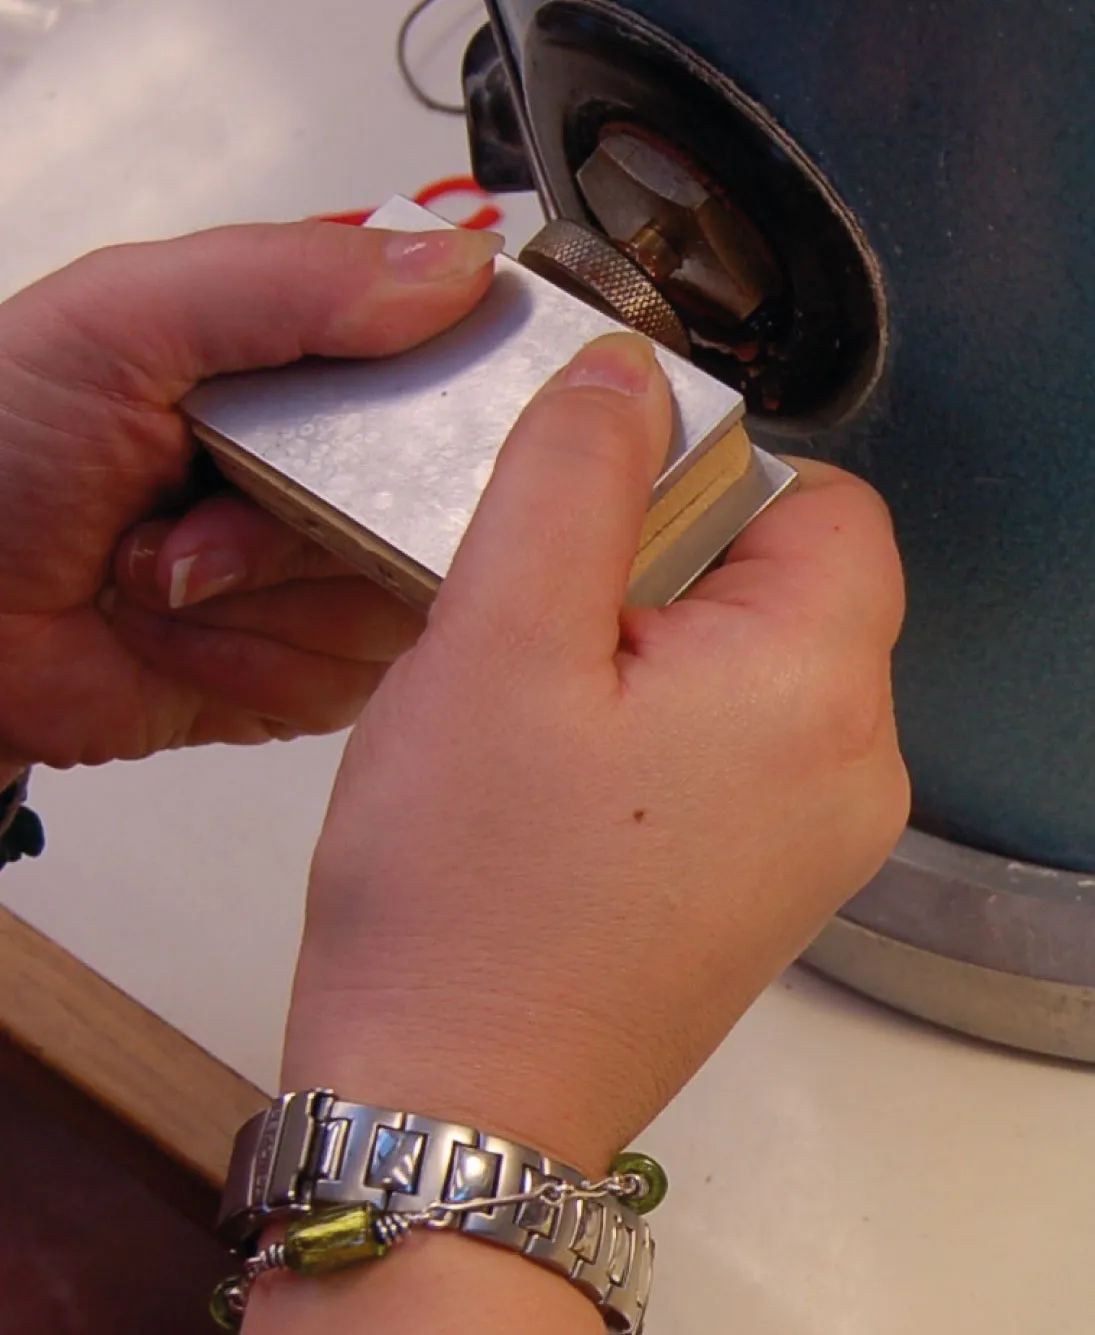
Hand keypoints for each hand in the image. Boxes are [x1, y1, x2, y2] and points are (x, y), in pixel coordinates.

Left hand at [0, 221, 501, 772]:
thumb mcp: (123, 321)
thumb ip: (290, 282)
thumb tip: (452, 265)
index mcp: (310, 365)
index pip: (453, 376)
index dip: (435, 416)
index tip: (350, 440)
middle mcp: (335, 470)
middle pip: (432, 510)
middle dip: (302, 526)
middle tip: (198, 504)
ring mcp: (328, 575)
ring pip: (394, 605)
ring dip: (261, 598)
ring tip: (169, 570)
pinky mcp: (312, 668)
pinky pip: (346, 680)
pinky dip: (248, 663)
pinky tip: (181, 633)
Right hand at [285, 332, 908, 1175]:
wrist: (454, 1099)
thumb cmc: (468, 904)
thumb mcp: (496, 636)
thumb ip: (573, 473)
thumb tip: (627, 378)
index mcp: (818, 689)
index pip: (824, 496)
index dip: (702, 481)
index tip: (594, 532)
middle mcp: (854, 769)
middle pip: (788, 578)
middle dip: (662, 569)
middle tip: (544, 636)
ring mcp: (819, 837)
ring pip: (751, 659)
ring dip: (647, 648)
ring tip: (541, 716)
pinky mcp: (766, 878)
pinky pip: (733, 743)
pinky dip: (654, 724)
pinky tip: (562, 778)